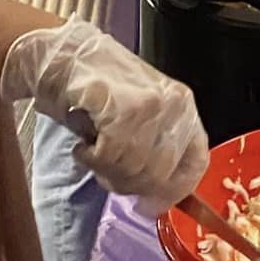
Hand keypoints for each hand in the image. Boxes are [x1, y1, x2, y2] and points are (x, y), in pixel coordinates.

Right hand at [0, 16, 208, 213]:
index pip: (197, 161)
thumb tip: (157, 196)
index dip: (176, 191)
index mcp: (184, 104)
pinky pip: (110, 158)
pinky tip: (83, 144)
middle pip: (160, 174)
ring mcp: (151, 107)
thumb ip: (155, 146)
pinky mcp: (124, 110)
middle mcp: (174, 104)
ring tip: (92, 150)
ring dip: (107, 170)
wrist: (63, 55)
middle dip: (129, 183)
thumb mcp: (139, 111)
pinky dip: (91, 158)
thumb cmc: (97, 83)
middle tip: (106, 171)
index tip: (152, 205)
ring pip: (135, 170)